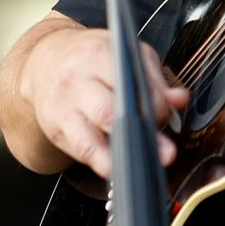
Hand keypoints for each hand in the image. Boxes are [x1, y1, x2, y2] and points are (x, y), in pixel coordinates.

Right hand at [21, 21, 188, 180]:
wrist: (45, 62)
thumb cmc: (92, 57)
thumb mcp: (127, 55)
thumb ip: (154, 79)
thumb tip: (179, 100)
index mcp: (97, 56)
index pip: (129, 85)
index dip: (154, 106)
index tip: (166, 117)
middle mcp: (75, 83)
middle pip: (107, 114)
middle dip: (140, 136)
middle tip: (164, 152)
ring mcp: (61, 110)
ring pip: (88, 143)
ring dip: (118, 161)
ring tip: (139, 171)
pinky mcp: (54, 131)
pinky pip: (80, 154)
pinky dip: (102, 164)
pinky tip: (120, 169)